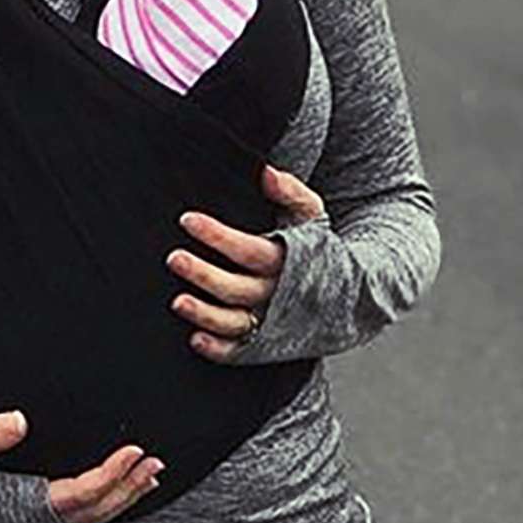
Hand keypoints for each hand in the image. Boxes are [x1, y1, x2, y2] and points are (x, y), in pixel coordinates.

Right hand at [0, 409, 162, 522]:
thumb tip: (19, 420)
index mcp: (14, 505)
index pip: (75, 496)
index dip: (108, 477)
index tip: (134, 452)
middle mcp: (27, 521)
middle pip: (91, 513)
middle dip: (126, 489)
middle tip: (156, 462)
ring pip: (88, 519)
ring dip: (121, 498)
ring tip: (150, 474)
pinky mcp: (28, 518)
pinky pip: (77, 518)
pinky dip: (105, 503)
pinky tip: (119, 487)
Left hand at [169, 164, 325, 361]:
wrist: (350, 294)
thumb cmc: (320, 247)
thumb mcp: (312, 215)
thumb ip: (290, 192)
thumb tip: (265, 172)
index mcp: (287, 261)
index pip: (248, 250)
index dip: (218, 236)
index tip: (187, 220)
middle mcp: (278, 294)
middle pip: (237, 288)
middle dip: (204, 274)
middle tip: (173, 258)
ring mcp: (272, 322)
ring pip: (235, 322)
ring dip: (206, 315)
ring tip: (176, 302)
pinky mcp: (266, 342)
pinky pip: (241, 350)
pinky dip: (219, 349)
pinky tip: (195, 339)